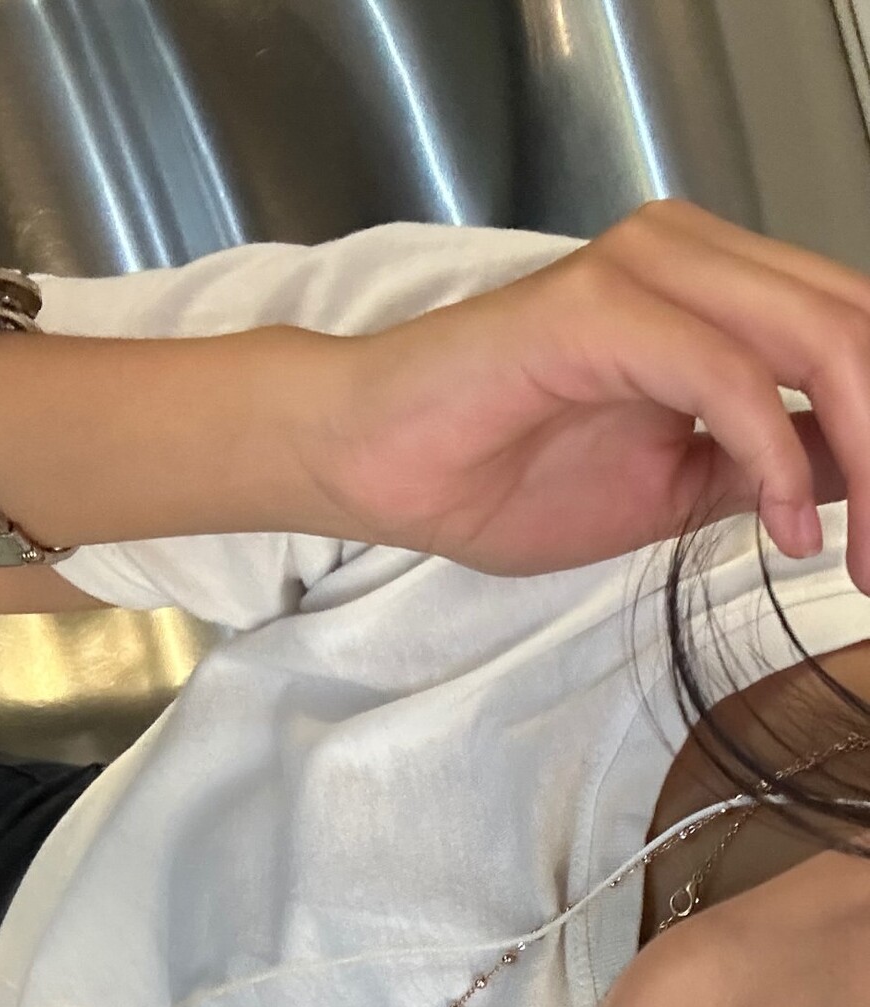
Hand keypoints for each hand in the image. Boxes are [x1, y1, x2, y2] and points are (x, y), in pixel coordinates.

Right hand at [313, 199, 867, 587]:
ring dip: (868, 454)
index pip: (857, 333)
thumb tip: (859, 474)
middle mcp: (695, 255)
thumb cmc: (503, 474)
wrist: (380, 468)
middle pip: (859, 328)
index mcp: (719, 287)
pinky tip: (785, 526)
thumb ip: (770, 465)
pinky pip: (727, 374)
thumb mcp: (677, 487)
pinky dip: (775, 455)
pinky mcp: (599, 307)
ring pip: (820, 339)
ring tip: (857, 555)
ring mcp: (648, 271)